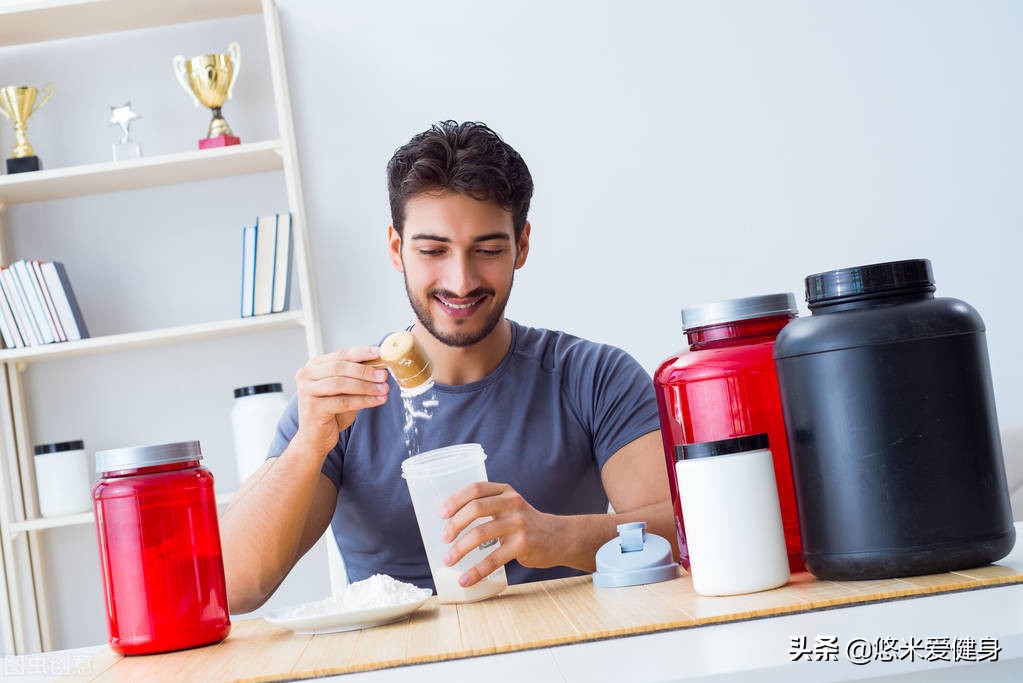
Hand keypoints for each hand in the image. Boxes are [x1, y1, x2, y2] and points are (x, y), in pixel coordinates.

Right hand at [292, 346, 389, 455]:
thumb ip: (356, 377)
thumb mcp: (345, 390)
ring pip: (341, 384)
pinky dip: (363, 400)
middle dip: (365, 371)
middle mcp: (306, 375)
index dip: (361, 352)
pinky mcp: (312, 408)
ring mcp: (307, 391)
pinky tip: (377, 400)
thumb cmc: (331, 412)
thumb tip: (380, 367)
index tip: (379, 353)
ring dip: (366, 386)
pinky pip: (343, 401)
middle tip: (383, 375)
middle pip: (340, 368)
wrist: (315, 439)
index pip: (341, 354)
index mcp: (315, 365)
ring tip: (383, 389)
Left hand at [439, 482, 559, 586]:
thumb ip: (489, 507)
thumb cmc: (526, 524)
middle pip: (475, 508)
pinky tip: (466, 580)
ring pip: (481, 533)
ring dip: (460, 549)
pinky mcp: (523, 544)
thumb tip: (450, 522)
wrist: (560, 537)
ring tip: (449, 560)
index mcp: (505, 492)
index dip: (455, 500)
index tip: (441, 514)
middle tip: (443, 538)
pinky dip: (477, 571)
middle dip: (454, 524)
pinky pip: (494, 558)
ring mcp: (518, 523)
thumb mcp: (510, 507)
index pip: (476, 489)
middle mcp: (512, 503)